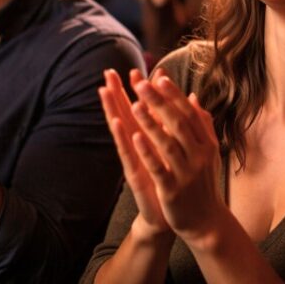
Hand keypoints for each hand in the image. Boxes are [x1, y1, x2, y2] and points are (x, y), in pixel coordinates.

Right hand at [99, 69, 170, 239]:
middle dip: (117, 94)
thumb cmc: (171, 179)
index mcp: (149, 140)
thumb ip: (173, 127)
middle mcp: (139, 148)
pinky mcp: (137, 178)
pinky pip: (130, 155)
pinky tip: (120, 126)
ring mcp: (135, 161)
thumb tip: (179, 107)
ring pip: (123, 132)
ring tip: (105, 92)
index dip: (135, 91)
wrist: (171, 215)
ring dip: (114, 111)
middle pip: (125, 116)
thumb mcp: (174, 149)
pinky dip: (125, 140)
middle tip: (107, 73)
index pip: (140, 110)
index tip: (131, 68)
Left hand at [128, 71, 223, 245]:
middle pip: (177, 123)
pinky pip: (159, 168)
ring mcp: (186, 172)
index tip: (159, 75)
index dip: (174, 94)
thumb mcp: (207, 151)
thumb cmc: (203, 183)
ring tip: (135, 103)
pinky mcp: (172, 190)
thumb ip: (201, 124)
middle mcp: (198, 155)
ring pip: (167, 143)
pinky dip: (148, 152)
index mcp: (205, 143)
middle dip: (159, 101)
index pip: (188, 113)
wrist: (206, 221)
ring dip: (151, 122)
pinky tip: (135, 138)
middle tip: (141, 82)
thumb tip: (193, 96)